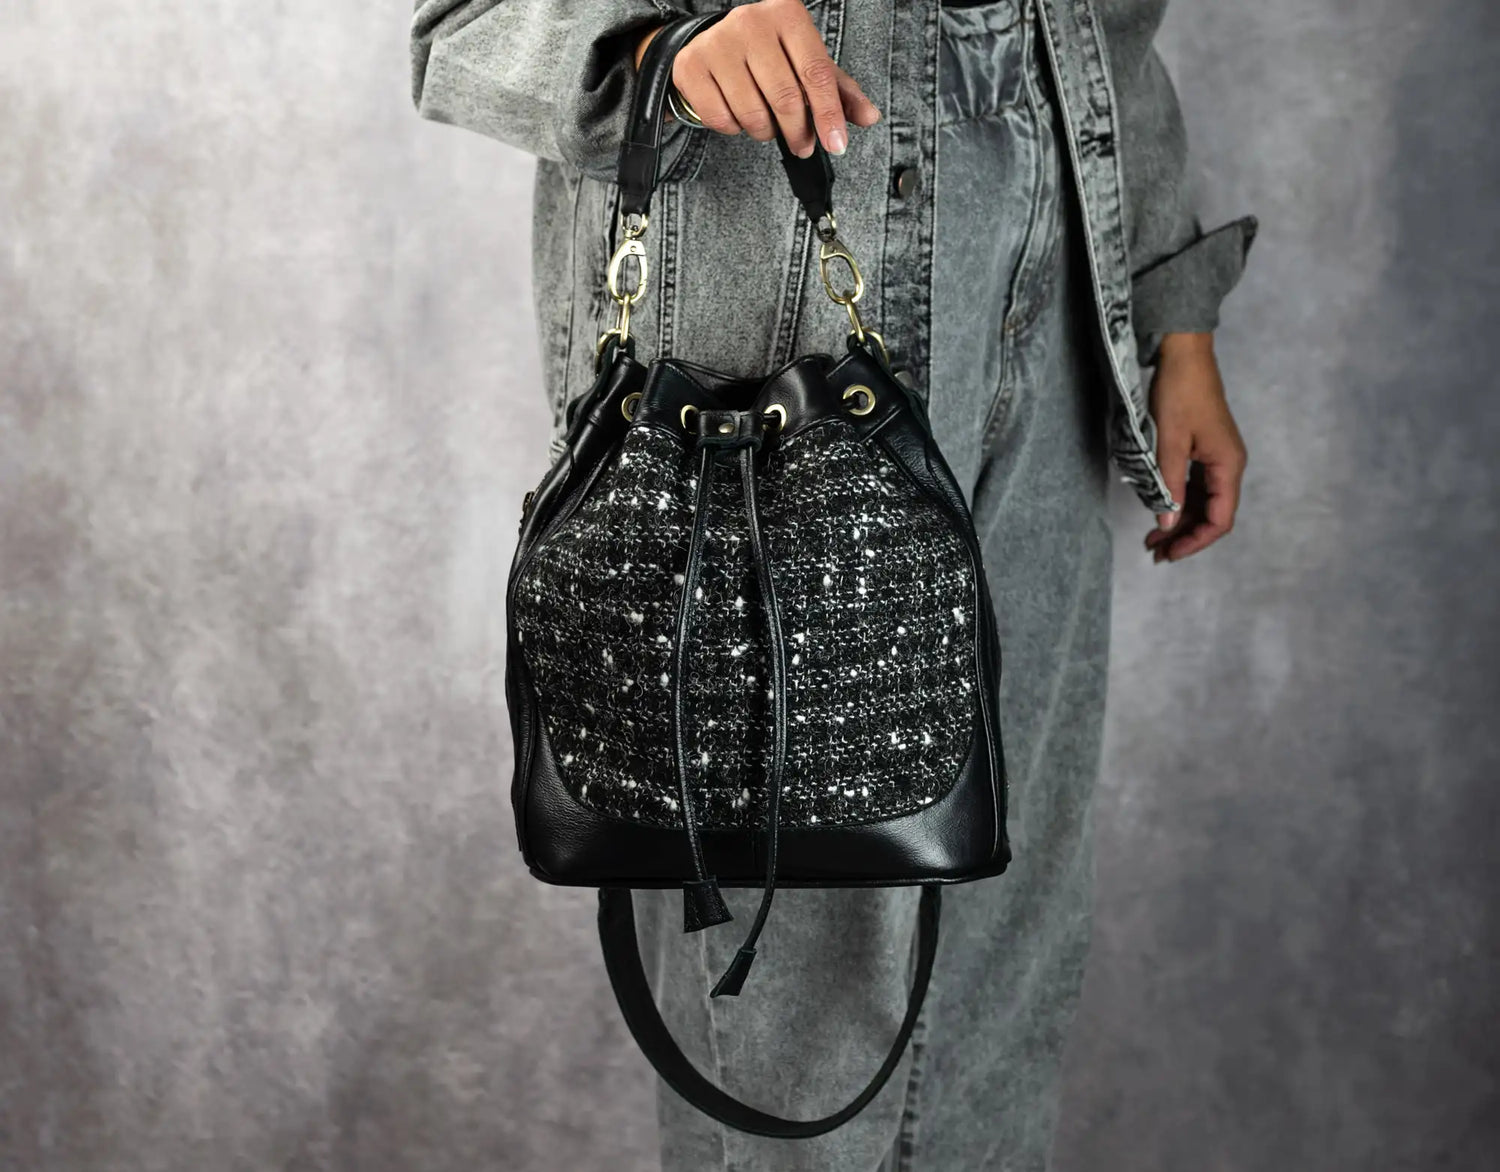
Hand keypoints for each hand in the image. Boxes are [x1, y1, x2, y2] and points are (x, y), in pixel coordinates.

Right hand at [633, 0, 880, 157]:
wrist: (712, 40)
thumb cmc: (769, 53)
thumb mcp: (807, 62)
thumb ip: (839, 90)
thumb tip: (870, 117)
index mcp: (787, 14)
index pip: (816, 72)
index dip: (829, 114)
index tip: (837, 145)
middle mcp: (751, 22)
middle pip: (785, 97)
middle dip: (798, 132)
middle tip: (802, 145)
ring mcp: (717, 42)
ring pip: (752, 114)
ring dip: (765, 132)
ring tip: (766, 123)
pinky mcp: (690, 65)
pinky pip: (720, 119)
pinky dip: (734, 128)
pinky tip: (737, 114)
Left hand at [1142, 332, 1246, 562]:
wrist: (1184, 355)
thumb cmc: (1179, 393)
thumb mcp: (1170, 442)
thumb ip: (1169, 484)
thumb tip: (1167, 523)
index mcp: (1228, 465)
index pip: (1220, 519)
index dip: (1195, 541)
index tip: (1169, 553)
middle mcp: (1229, 465)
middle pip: (1212, 514)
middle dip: (1185, 536)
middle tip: (1155, 552)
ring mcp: (1217, 458)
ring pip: (1203, 502)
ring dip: (1181, 522)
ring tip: (1153, 539)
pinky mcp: (1205, 451)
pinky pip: (1196, 487)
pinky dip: (1180, 503)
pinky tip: (1161, 512)